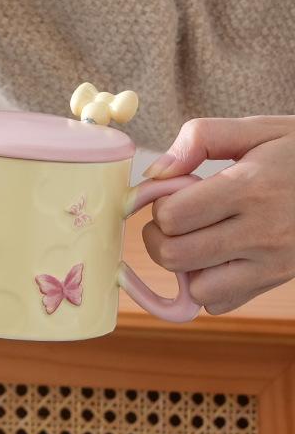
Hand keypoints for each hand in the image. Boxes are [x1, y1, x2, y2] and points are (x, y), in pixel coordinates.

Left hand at [141, 116, 294, 313]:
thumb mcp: (257, 129)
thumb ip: (200, 138)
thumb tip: (156, 172)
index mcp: (251, 188)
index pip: (173, 216)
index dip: (158, 204)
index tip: (168, 192)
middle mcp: (262, 232)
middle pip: (175, 256)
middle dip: (157, 236)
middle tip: (171, 218)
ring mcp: (273, 264)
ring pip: (197, 289)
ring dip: (182, 265)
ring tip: (193, 237)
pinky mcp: (277, 282)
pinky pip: (221, 303)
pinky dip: (206, 286)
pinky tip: (214, 256)